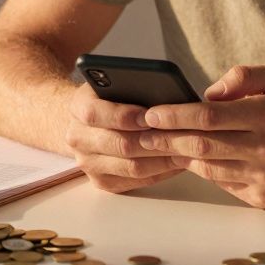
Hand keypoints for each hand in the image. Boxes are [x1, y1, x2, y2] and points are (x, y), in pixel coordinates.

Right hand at [64, 83, 183, 192]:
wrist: (88, 122)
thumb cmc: (109, 98)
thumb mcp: (113, 82)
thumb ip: (129, 84)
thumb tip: (163, 90)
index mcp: (78, 108)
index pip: (96, 114)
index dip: (124, 116)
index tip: (149, 115)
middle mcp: (78, 139)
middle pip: (120, 145)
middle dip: (154, 140)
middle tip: (182, 135)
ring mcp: (89, 164)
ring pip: (132, 167)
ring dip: (163, 159)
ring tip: (187, 149)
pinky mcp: (102, 182)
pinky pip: (136, 181)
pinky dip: (161, 172)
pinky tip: (178, 162)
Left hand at [139, 64, 264, 208]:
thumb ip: (244, 76)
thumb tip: (208, 92)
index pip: (208, 116)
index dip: (175, 116)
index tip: (151, 114)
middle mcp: (263, 148)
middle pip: (201, 145)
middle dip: (165, 140)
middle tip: (140, 135)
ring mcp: (263, 176)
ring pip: (208, 168)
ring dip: (179, 158)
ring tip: (156, 148)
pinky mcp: (264, 197)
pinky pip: (224, 184)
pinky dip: (205, 172)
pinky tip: (190, 161)